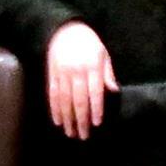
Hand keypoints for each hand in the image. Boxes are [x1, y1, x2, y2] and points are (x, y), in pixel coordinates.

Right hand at [46, 21, 117, 139]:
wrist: (64, 29)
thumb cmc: (88, 43)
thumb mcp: (103, 54)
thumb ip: (107, 73)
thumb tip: (113, 90)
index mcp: (92, 67)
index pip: (95, 92)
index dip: (96, 108)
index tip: (97, 123)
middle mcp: (76, 72)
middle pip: (79, 100)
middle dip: (81, 119)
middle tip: (83, 136)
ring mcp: (62, 74)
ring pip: (65, 100)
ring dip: (68, 119)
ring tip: (70, 133)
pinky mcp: (52, 75)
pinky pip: (53, 95)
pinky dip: (55, 109)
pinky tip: (57, 120)